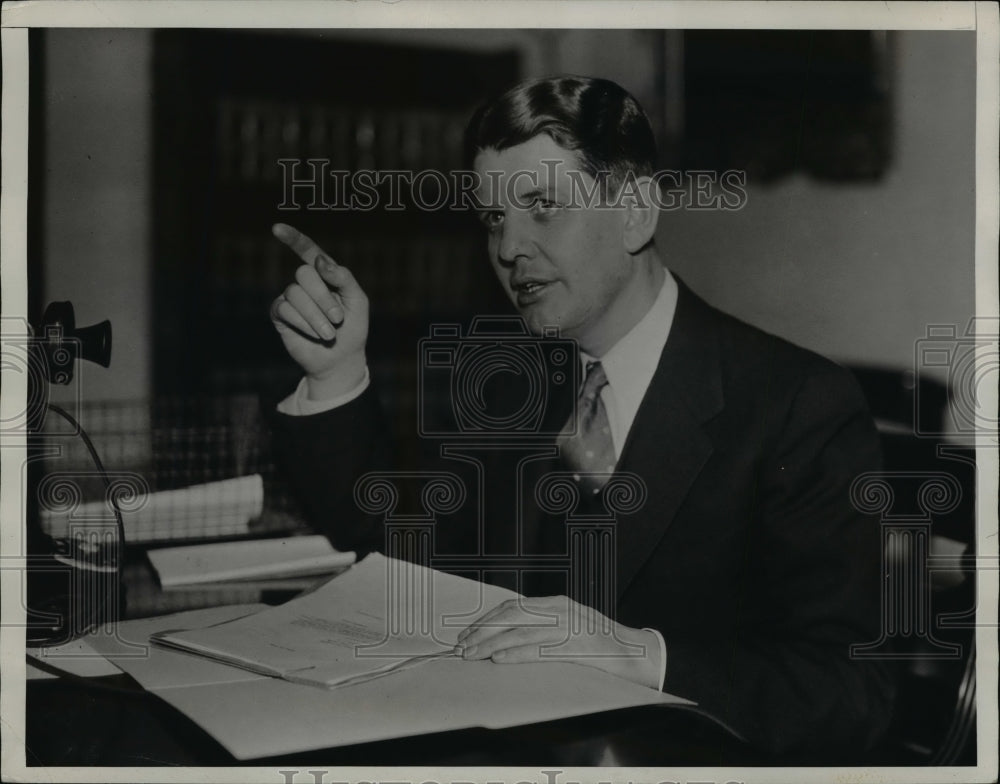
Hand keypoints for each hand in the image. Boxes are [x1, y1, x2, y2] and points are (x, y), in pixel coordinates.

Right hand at [270, 223, 368, 399]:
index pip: (308, 250)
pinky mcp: (281, 315)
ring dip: (316, 316)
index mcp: (325, 275)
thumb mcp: (358, 301)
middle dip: (323, 298)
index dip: (293, 238)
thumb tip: (319, 261)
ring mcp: (291, 298)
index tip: (277, 228)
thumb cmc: (353, 328)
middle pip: (303, 274)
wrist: (341, 359)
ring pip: (295, 294)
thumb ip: (343, 277)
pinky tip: (313, 334)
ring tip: (329, 333)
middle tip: (338, 319)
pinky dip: (303, 324)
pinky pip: (285, 310)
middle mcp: (306, 284)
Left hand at [455, 595, 661, 688]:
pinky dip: (517, 654)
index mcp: (555, 604)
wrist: (635, 652)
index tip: (468, 633)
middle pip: (511, 616)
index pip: (512, 607)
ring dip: (492, 645)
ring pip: (521, 633)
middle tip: (462, 646)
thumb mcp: (569, 624)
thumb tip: (510, 635)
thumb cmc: (599, 642)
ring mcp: (568, 628)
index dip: (487, 619)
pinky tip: (499, 660)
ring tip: (472, 655)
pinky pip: (540, 649)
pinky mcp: (576, 646)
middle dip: (483, 631)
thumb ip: (544, 624)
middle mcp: (559, 611)